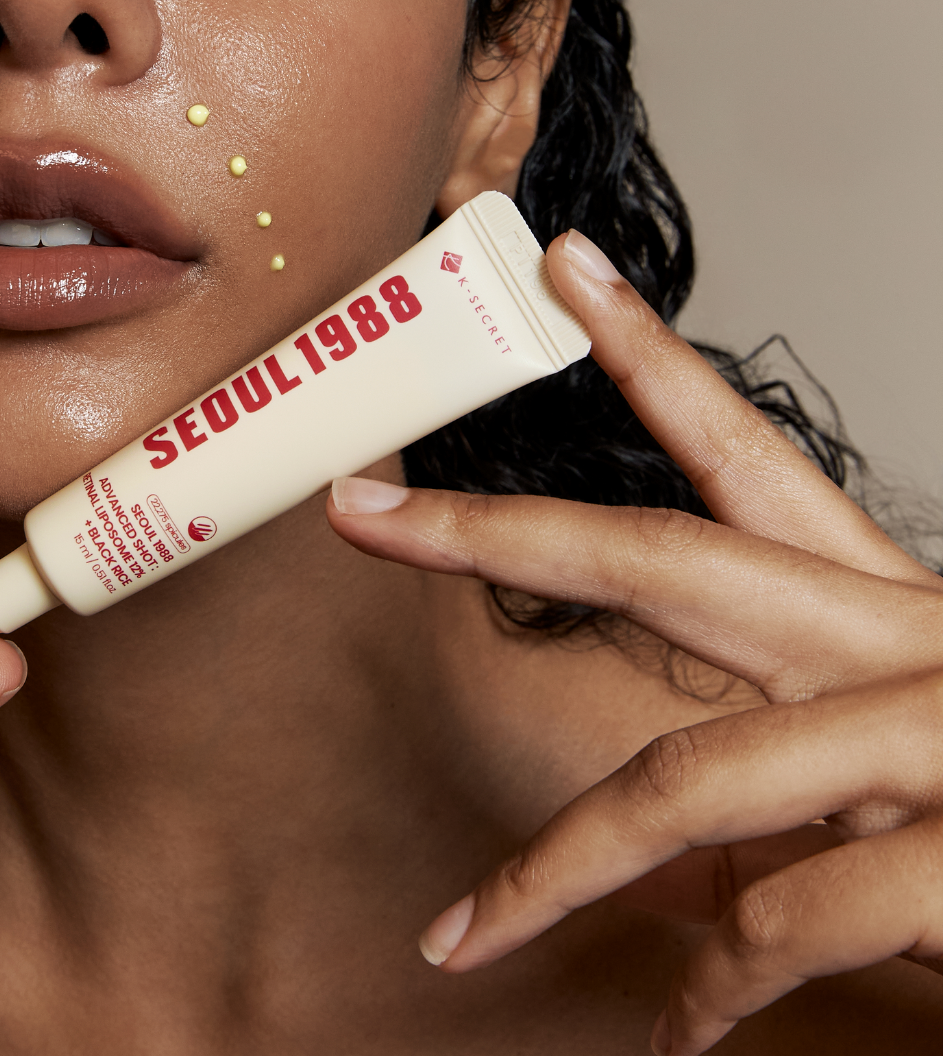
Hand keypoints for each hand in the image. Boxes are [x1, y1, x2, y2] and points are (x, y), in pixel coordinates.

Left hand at [328, 229, 942, 1054]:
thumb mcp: (904, 763)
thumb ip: (785, 788)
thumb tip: (662, 868)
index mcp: (884, 602)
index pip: (744, 448)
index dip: (646, 353)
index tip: (561, 266)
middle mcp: (903, 640)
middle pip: (661, 558)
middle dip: (494, 532)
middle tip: (360, 513)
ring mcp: (933, 738)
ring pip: (686, 780)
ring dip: (554, 873)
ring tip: (460, 936)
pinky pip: (783, 926)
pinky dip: (711, 990)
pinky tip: (675, 1031)